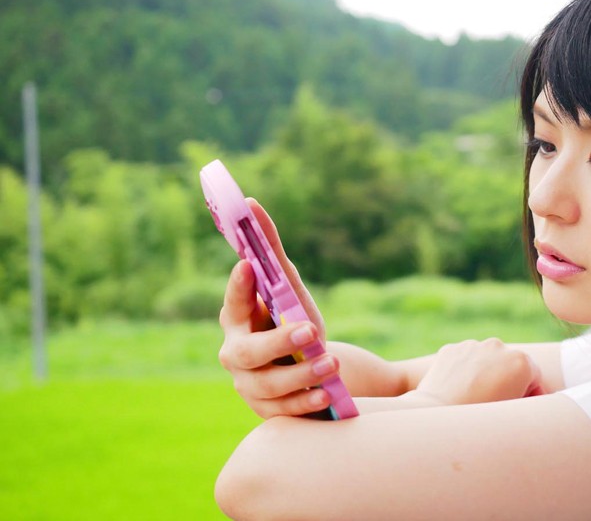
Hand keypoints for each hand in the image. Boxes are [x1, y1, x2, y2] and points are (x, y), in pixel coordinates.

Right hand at [217, 200, 338, 418]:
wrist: (314, 370)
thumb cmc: (294, 321)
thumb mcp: (289, 289)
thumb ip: (271, 248)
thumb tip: (252, 203)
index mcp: (237, 320)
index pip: (233, 303)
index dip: (238, 288)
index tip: (249, 267)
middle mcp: (236, 354)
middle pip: (246, 353)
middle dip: (279, 342)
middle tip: (311, 330)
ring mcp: (249, 386)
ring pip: (268, 385)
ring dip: (302, 373)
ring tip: (332, 363)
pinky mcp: (268, 411)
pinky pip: (284, 411)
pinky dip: (306, 403)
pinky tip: (326, 395)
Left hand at [414, 338, 541, 405]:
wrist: (439, 417)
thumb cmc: (481, 421)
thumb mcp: (514, 412)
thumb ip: (528, 398)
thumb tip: (531, 395)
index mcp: (521, 362)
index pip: (534, 375)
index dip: (530, 392)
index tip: (522, 404)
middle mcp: (498, 346)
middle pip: (509, 363)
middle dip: (507, 379)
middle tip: (498, 401)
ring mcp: (473, 345)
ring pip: (485, 358)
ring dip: (485, 372)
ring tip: (476, 396)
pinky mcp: (452, 348)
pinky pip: (464, 358)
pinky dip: (464, 370)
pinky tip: (459, 389)